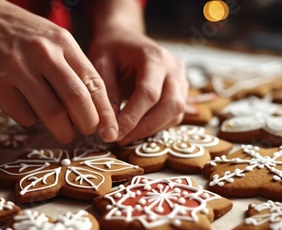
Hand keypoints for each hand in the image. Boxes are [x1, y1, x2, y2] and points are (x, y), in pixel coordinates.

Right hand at [0, 0, 117, 143]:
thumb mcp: (53, 40)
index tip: (108, 129)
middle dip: (87, 124)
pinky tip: (30, 111)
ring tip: (63, 132)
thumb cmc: (21, 35)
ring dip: (62, 131)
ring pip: (51, 113)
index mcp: (62, 42)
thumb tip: (94, 110)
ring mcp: (15, 69)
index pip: (94, 82)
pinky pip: (23, 116)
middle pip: (76, 100)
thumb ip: (73, 68)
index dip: (105, 112)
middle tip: (86, 133)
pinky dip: (32, 121)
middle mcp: (41, 53)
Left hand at [89, 28, 187, 145]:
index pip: (149, 94)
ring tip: (124, 136)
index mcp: (155, 57)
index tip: (113, 134)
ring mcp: (181, 80)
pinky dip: (156, 126)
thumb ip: (106, 95)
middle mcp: (174, 68)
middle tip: (120, 139)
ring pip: (175, 114)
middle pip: (171, 106)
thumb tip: (109, 129)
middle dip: (145, 128)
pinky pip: (173, 115)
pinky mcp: (180, 92)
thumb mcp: (100, 65)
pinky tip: (135, 129)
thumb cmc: (111, 49)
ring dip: (150, 130)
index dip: (132, 118)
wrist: (123, 38)